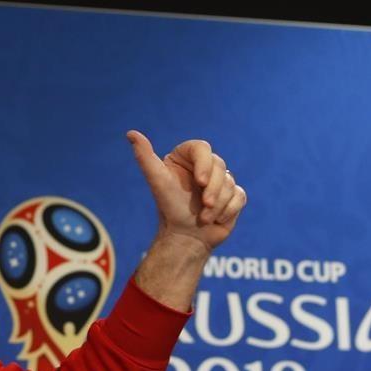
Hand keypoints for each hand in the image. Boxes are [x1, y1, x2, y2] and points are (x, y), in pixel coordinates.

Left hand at [126, 130, 246, 252]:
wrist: (185, 237)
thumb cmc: (170, 209)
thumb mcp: (157, 182)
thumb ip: (145, 157)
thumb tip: (130, 134)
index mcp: (185, 157)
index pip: (202, 148)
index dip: (204, 164)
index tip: (200, 182)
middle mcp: (203, 166)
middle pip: (219, 165)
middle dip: (213, 189)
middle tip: (204, 205)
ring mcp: (219, 180)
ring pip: (231, 182)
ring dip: (218, 203)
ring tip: (204, 216)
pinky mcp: (232, 194)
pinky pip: (240, 196)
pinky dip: (228, 210)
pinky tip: (216, 219)